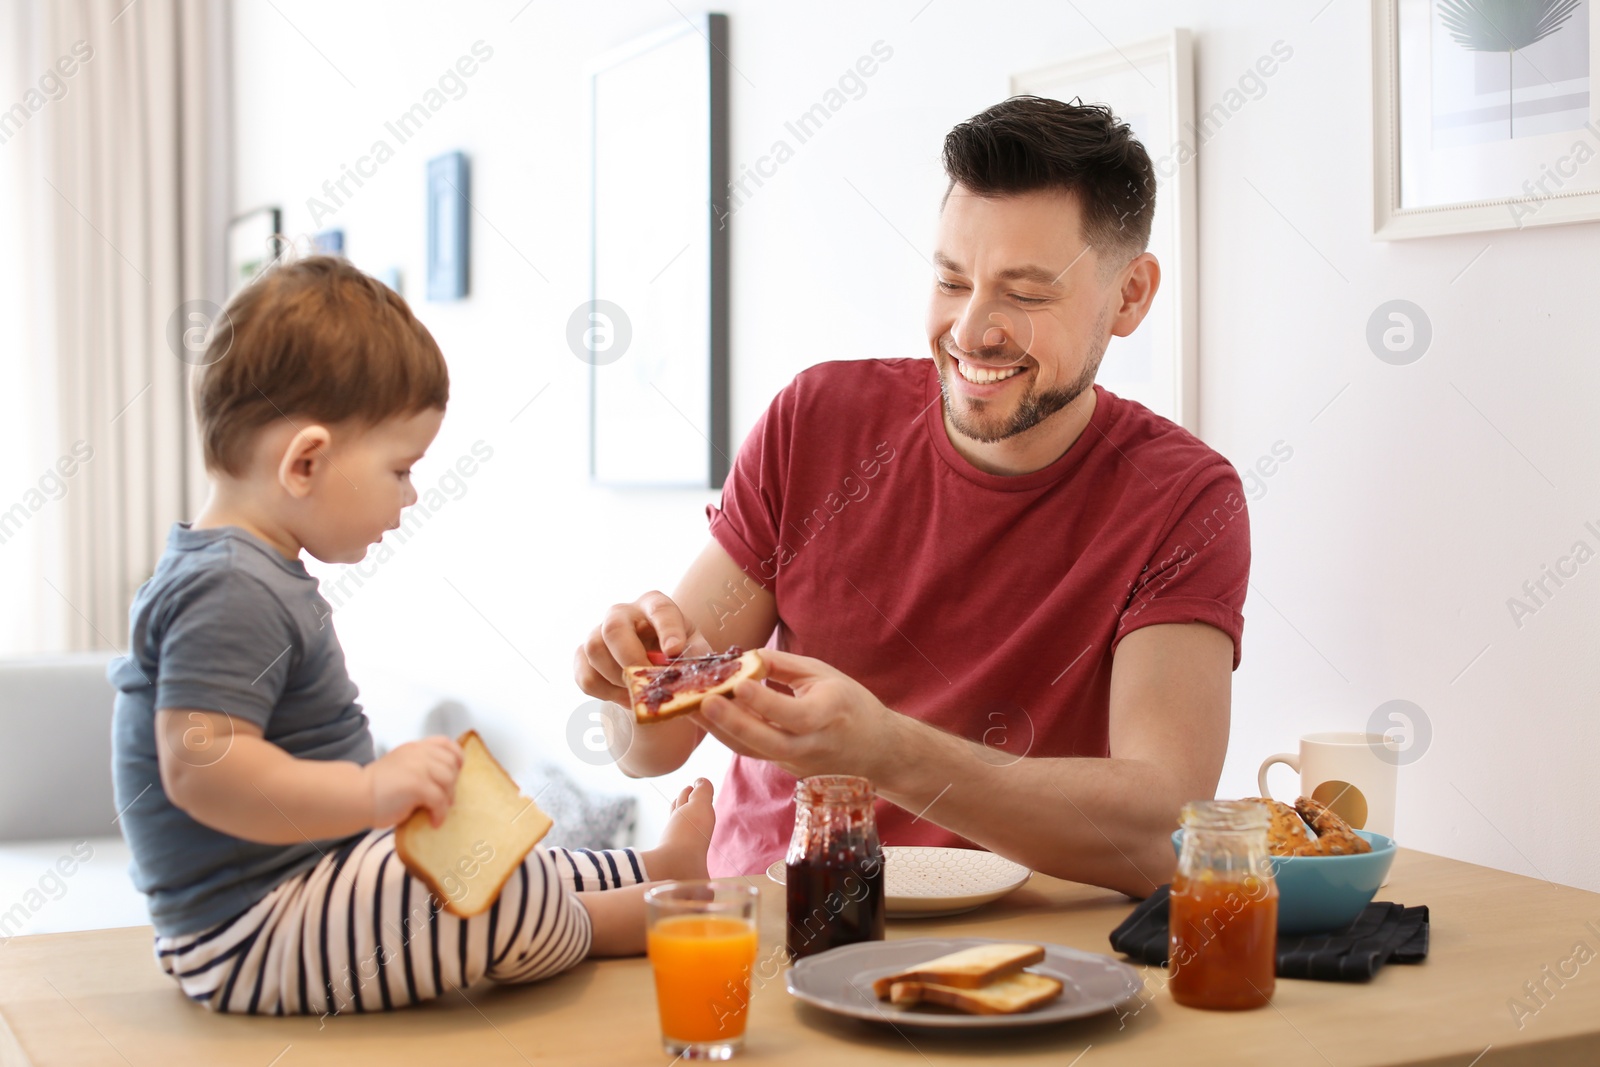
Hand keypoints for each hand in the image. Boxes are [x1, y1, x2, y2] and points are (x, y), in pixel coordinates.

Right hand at [363, 736, 463, 828]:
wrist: (354, 797)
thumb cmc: (375, 790)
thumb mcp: (400, 767)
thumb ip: (419, 766)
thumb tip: (445, 781)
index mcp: (414, 748)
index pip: (445, 743)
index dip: (456, 756)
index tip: (457, 771)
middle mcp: (418, 753)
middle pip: (451, 763)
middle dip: (453, 783)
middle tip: (444, 800)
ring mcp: (418, 767)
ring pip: (449, 780)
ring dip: (448, 798)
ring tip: (438, 811)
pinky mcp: (417, 785)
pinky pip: (440, 799)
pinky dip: (440, 813)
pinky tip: (433, 822)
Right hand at [574, 590, 712, 706]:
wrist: (652, 666)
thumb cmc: (677, 653)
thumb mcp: (693, 650)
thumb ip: (695, 655)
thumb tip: (688, 668)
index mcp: (654, 605)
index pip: (660, 609)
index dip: (667, 629)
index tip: (674, 651)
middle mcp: (623, 613)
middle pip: (614, 627)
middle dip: (630, 658)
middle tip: (645, 681)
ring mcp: (598, 631)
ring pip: (594, 650)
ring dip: (616, 678)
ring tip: (638, 693)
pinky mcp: (582, 655)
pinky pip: (585, 675)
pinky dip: (604, 692)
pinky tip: (624, 696)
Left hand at [690, 649, 904, 780]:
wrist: (877, 751)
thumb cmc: (851, 705)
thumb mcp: (825, 675)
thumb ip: (784, 667)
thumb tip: (744, 658)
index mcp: (830, 715)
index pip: (793, 714)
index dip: (764, 702)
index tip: (738, 684)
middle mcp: (813, 745)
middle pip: (768, 742)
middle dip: (733, 723)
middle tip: (702, 702)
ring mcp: (798, 764)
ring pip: (754, 751)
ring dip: (721, 730)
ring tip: (693, 708)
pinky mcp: (786, 769)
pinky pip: (753, 752)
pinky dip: (730, 736)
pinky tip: (708, 719)